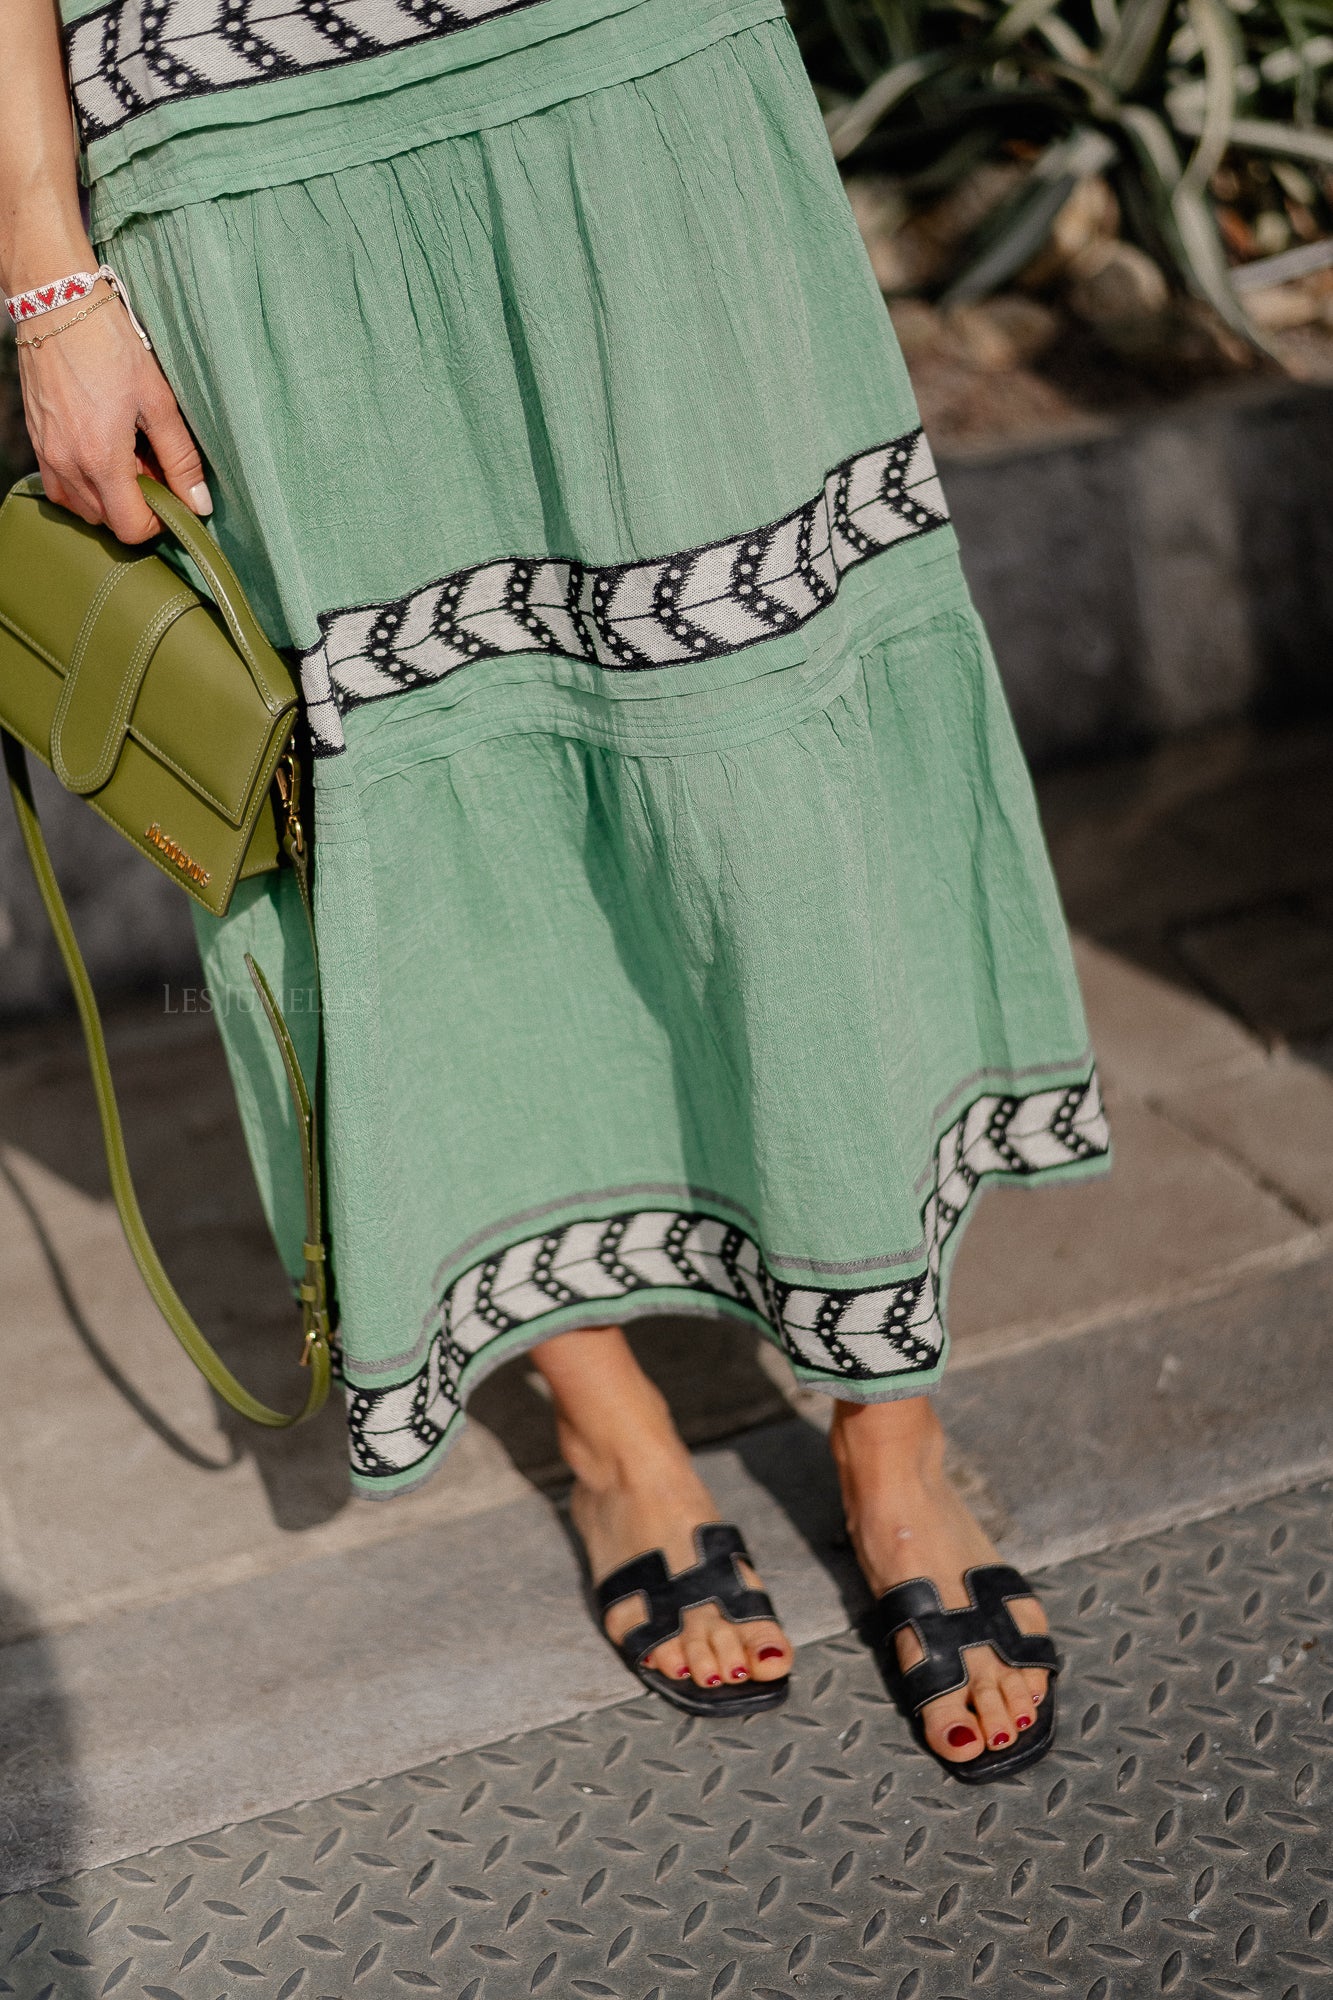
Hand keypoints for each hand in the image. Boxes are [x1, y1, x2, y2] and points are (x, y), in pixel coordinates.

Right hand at [17, 279, 211, 542]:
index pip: (131, 528)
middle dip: (136, 505)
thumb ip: (181, 458)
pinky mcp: (36, 441)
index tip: (172, 495)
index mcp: (100, 458)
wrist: (58, 303)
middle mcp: (67, 464)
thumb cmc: (110, 344)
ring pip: (82, 508)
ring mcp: (47, 454)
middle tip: (154, 467)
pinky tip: (102, 452)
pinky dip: (84, 484)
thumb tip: (200, 503)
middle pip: (108, 521)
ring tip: (129, 457)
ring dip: (110, 496)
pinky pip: (60, 487)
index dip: (158, 521)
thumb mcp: (159, 401)